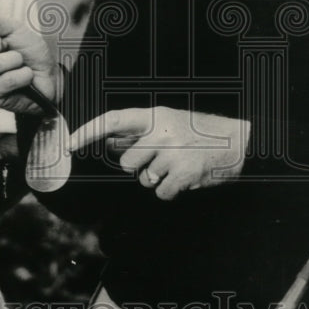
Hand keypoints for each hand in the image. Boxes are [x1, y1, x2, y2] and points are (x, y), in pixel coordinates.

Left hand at [70, 106, 249, 200]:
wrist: (240, 141)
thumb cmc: (200, 132)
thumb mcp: (168, 122)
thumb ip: (140, 132)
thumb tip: (109, 142)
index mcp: (155, 115)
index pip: (112, 120)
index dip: (88, 132)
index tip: (68, 144)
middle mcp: (161, 132)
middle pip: (127, 163)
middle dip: (140, 167)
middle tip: (163, 159)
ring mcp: (173, 153)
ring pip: (145, 180)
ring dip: (158, 178)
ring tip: (179, 165)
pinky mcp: (184, 174)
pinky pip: (161, 193)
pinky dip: (172, 190)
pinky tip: (187, 177)